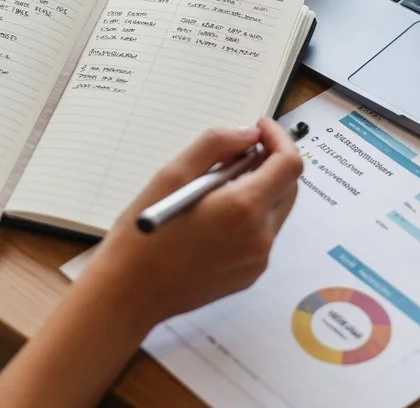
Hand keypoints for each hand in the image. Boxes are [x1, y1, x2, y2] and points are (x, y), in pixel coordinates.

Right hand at [79, 117, 302, 332]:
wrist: (130, 293)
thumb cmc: (144, 235)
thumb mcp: (172, 175)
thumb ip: (215, 146)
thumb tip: (248, 135)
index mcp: (242, 208)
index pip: (289, 164)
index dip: (279, 139)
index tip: (260, 127)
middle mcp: (259, 237)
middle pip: (288, 187)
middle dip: (270, 162)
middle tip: (237, 151)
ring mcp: (257, 260)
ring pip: (275, 210)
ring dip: (258, 189)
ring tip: (215, 186)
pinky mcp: (249, 275)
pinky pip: (262, 235)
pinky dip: (249, 216)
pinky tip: (213, 217)